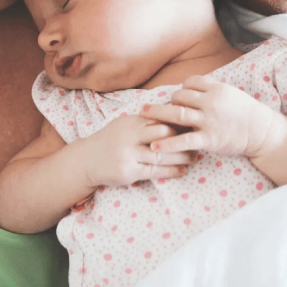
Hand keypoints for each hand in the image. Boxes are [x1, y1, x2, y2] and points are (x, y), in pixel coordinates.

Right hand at [80, 115, 196, 187]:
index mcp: (131, 121)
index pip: (160, 118)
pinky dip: (171, 171)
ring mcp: (129, 154)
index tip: (195, 124)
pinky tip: (182, 171)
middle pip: (163, 134)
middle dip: (183, 137)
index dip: (179, 122)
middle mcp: (130, 136)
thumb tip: (172, 115)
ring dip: (181, 156)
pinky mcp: (129, 171)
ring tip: (195, 157)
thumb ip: (145, 121)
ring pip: (161, 154)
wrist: (87, 160)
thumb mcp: (124, 125)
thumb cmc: (111, 141)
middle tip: (199, 139)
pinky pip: (155, 171)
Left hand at [141, 75, 279, 158]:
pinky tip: (154, 146)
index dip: (182, 89)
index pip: (191, 83)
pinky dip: (168, 143)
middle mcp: (211, 102)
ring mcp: (209, 121)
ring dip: (158, 113)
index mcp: (216, 89)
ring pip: (178, 113)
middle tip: (155, 107)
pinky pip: (184, 140)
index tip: (178, 96)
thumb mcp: (231, 93)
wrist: (262, 132)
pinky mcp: (209, 139)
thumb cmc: (246, 113)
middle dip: (168, 101)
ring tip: (142, 114)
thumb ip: (212, 89)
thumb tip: (192, 85)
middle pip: (181, 96)